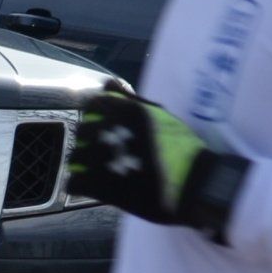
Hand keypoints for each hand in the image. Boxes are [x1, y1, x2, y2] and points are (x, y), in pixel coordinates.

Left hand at [68, 81, 250, 238]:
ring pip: (75, 157)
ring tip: (94, 168)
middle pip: (82, 131)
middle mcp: (116, 132)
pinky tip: (89, 185)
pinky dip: (78, 184)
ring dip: (81, 162)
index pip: (92, 104)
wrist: (195, 185)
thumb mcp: (160, 116)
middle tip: (99, 150)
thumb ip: (131, 99)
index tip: (101, 124)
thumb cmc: (181, 149)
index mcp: (129, 112)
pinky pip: (76, 183)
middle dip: (87, 140)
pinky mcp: (106, 189)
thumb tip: (107, 83)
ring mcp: (109, 161)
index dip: (92, 114)